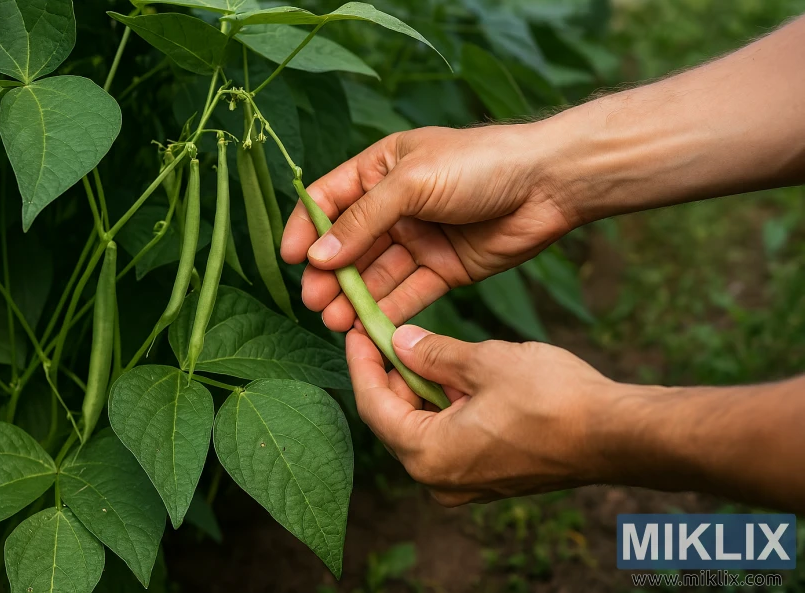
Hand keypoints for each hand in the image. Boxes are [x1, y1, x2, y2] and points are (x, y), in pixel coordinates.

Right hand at [281, 125, 573, 330]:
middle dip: (329, 273)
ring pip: (377, 274)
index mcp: (381, 169)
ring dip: (354, 297)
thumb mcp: (411, 183)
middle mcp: (396, 206)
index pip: (328, 200)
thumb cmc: (479, 164)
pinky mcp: (444, 268)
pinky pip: (409, 292)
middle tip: (314, 301)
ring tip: (333, 321)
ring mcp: (420, 239)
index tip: (288, 259)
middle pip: (350, 244)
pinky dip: (388, 310)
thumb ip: (363, 221)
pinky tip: (368, 327)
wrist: (548, 184)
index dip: (305, 229)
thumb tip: (317, 256)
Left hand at [346, 325, 613, 505]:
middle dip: (393, 375)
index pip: (374, 405)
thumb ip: (432, 354)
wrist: (616, 434)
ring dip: (422, 389)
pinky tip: (458, 375)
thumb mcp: (483, 362)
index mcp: (428, 455)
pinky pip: (451, 439)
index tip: (357, 330)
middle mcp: (440, 480)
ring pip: (424, 428)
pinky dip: (446, 407)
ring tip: (427, 347)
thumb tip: (399, 342)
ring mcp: (466, 484)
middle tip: (391, 332)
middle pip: (396, 419)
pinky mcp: (490, 478)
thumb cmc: (552, 399)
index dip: (362, 363)